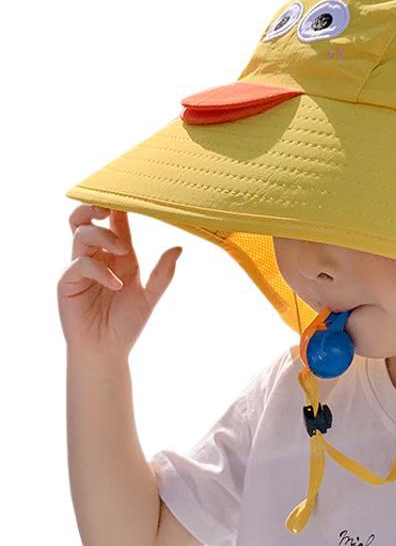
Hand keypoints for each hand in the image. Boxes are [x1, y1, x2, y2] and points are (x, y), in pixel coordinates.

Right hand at [58, 203, 182, 359]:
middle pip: (87, 220)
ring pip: (81, 234)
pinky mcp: (67, 282)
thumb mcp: (150, 296)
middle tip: (111, 207)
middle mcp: (97, 257)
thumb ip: (163, 273)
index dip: (120, 209)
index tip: (132, 194)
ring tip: (122, 251)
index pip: (116, 225)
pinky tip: (115, 285)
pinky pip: (79, 263)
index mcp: (118, 257)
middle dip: (96, 208)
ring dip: (103, 236)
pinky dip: (99, 270)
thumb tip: (179, 248)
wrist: (108, 351)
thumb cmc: (126, 323)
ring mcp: (80, 268)